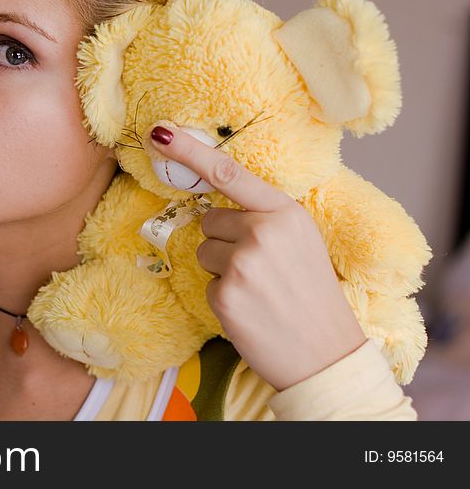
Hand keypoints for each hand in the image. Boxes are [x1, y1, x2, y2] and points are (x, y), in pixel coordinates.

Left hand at [149, 121, 366, 391]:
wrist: (328, 356)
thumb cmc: (312, 296)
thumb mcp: (301, 241)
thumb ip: (264, 217)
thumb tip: (216, 207)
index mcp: (286, 212)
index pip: (229, 173)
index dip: (190, 152)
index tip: (160, 132)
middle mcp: (263, 231)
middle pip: (210, 221)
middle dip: (226, 243)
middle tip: (261, 271)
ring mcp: (242, 263)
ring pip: (203, 252)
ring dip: (222, 271)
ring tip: (258, 291)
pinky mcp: (225, 294)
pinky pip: (205, 284)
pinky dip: (222, 299)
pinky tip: (251, 311)